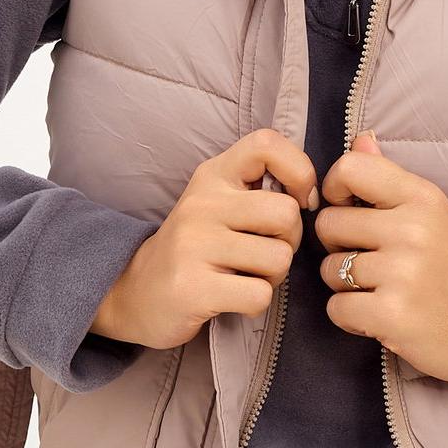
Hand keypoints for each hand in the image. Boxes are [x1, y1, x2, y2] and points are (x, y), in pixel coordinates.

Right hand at [89, 128, 317, 350]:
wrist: (134, 292)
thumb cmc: (195, 247)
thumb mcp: (218, 202)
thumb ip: (259, 189)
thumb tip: (312, 195)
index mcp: (212, 176)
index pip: (266, 144)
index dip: (299, 170)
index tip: (298, 200)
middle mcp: (202, 204)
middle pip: (286, 214)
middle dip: (288, 241)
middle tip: (264, 253)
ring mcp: (194, 246)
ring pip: (278, 259)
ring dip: (272, 277)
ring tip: (244, 276)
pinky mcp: (193, 288)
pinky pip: (259, 295)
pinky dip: (255, 303)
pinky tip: (233, 298)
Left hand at [314, 131, 447, 386]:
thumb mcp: (433, 214)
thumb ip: (390, 176)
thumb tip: (361, 138)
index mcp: (423, 197)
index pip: (352, 168)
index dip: (335, 190)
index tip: (349, 211)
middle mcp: (413, 229)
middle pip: (329, 222)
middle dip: (337, 246)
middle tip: (368, 261)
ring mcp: (403, 273)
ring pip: (328, 269)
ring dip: (344, 286)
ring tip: (378, 291)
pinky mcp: (393, 314)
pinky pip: (336, 308)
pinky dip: (350, 318)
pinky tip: (378, 317)